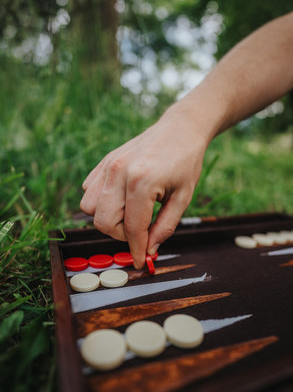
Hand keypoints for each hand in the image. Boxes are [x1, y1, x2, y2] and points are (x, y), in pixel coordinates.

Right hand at [80, 105, 207, 267]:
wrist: (180, 129)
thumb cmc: (186, 161)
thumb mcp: (183, 198)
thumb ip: (165, 226)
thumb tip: (150, 249)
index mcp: (141, 182)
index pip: (132, 228)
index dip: (137, 250)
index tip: (141, 262)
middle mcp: (119, 173)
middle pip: (104, 222)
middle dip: (121, 236)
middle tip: (140, 233)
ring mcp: (108, 166)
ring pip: (90, 208)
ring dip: (108, 220)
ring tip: (130, 215)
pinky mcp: (104, 162)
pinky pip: (89, 191)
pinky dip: (101, 202)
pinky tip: (121, 200)